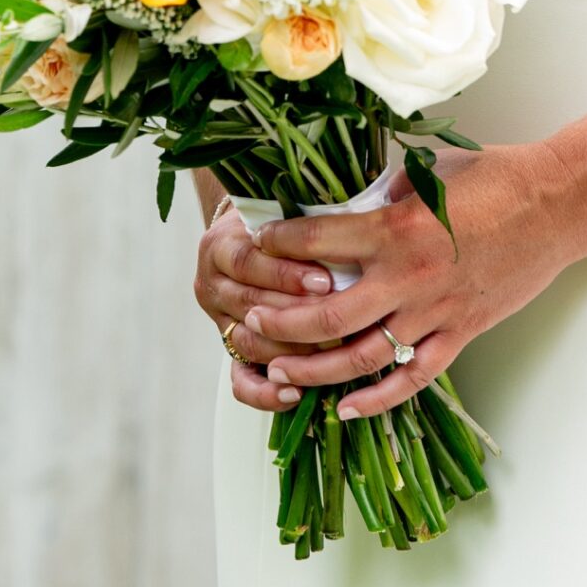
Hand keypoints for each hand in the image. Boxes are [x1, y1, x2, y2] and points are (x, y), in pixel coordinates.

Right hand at [194, 199, 338, 415]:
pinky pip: (240, 380)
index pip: (249, 261)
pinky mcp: (229, 349)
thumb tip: (374, 193)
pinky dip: (264, 392)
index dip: (287, 273)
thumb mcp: (284, 206)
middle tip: (341, 324)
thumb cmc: (277, 218)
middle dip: (297, 315)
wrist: (242, 235)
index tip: (327, 280)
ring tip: (331, 354)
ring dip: (291, 351)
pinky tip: (295, 394)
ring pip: (250, 344)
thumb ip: (310, 212)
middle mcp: (212, 284)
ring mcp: (219, 319)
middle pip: (251, 305)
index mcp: (222, 244)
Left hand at [238, 141, 583, 422]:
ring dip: (315, 370)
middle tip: (249, 325)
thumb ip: (383, 195)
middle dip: (280, 324)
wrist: (556, 204)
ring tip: (279, 373)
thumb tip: (345, 206)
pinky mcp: (461, 333)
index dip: (277, 246)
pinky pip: (413, 378)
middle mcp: (408, 276)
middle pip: (326, 315)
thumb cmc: (494, 177)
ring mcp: (435, 312)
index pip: (317, 241)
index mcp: (395, 226)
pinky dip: (377, 399)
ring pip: (362, 358)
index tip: (253, 245)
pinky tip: (346, 410)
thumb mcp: (428, 172)